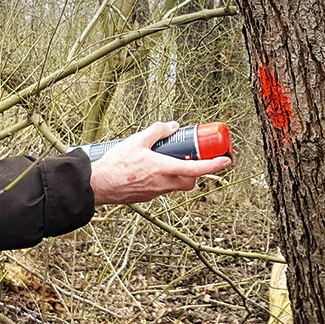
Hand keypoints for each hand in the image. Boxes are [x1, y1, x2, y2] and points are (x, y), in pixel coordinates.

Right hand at [89, 121, 231, 205]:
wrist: (99, 184)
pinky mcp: (147, 197)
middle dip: (195, 171)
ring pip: (176, 186)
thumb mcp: (136, 141)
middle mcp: (163, 183)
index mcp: (163, 168)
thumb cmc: (115, 164)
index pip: (196, 168)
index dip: (214, 165)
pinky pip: (162, 189)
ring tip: (166, 162)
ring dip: (178, 175)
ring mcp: (155, 193)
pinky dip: (163, 180)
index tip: (225, 161)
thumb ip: (157, 131)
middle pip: (190, 181)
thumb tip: (172, 126)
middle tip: (191, 159)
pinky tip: (149, 171)